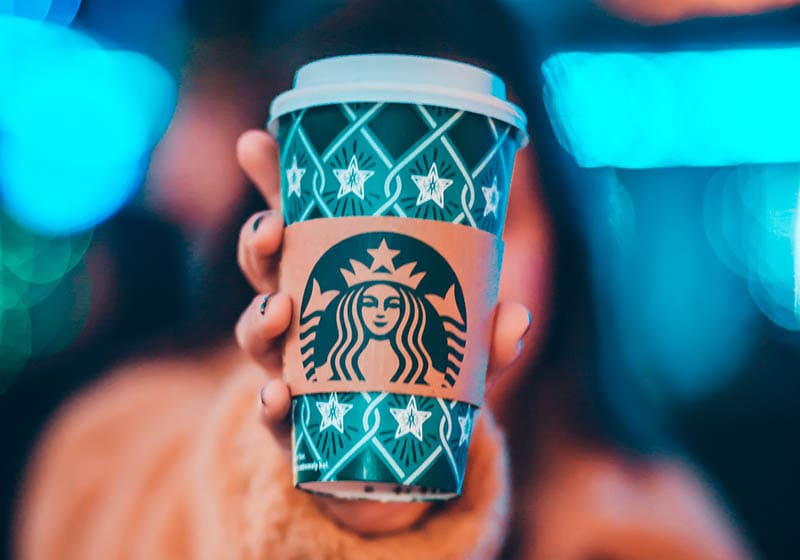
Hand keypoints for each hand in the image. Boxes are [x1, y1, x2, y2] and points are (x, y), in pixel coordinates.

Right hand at [234, 129, 530, 535]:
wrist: (388, 453)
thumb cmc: (413, 375)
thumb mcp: (451, 345)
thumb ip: (481, 333)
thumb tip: (516, 317)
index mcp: (329, 277)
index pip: (295, 221)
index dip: (271, 181)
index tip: (257, 141)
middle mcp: (299, 315)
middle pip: (263, 269)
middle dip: (257, 241)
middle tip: (272, 226)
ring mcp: (289, 368)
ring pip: (255, 334)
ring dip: (258, 317)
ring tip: (279, 308)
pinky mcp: (290, 423)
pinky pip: (269, 412)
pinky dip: (267, 404)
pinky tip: (278, 396)